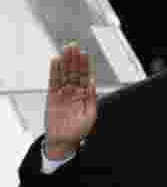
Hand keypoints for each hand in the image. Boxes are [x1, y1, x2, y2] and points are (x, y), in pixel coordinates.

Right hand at [45, 43, 96, 159]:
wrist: (64, 140)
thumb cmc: (79, 129)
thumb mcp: (90, 115)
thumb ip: (91, 99)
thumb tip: (93, 85)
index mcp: (85, 95)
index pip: (85, 77)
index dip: (85, 66)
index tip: (85, 54)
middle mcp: (74, 92)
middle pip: (74, 72)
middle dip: (74, 59)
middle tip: (74, 46)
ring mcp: (63, 93)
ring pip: (64, 74)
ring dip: (65, 62)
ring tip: (66, 49)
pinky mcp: (52, 96)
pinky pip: (53, 81)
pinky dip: (54, 71)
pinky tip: (56, 61)